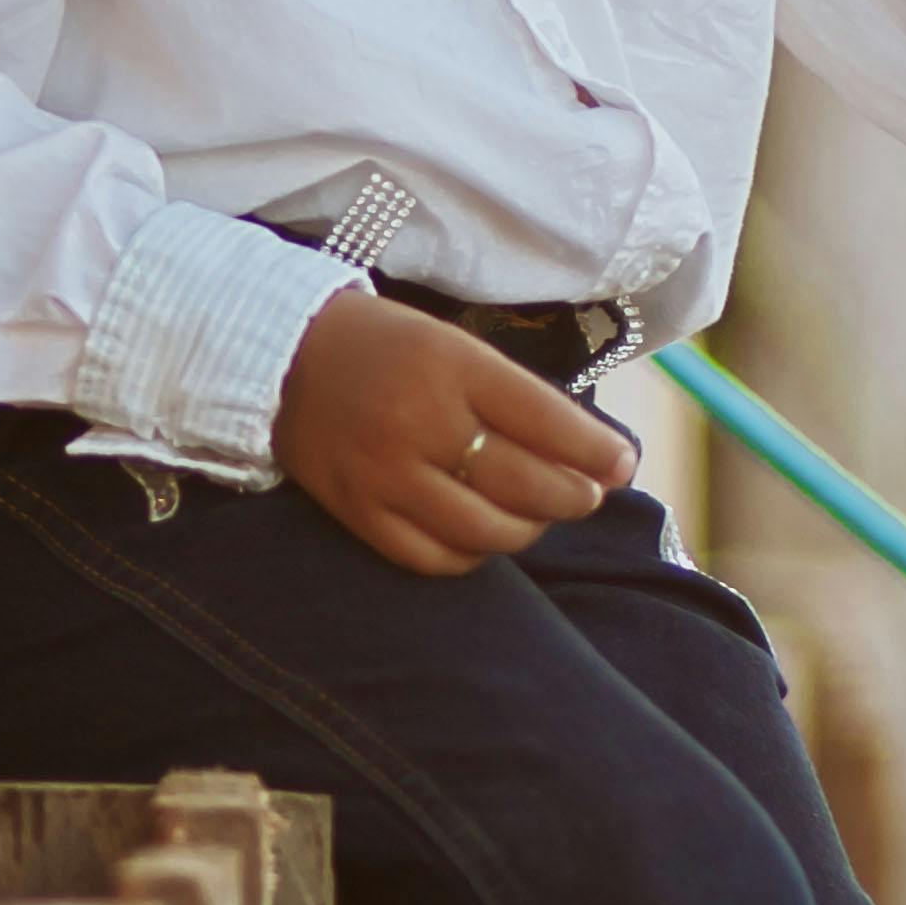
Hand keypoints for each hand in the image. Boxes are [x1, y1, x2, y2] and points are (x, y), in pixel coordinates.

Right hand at [275, 286, 640, 573]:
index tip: (623, 464)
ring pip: (485, 530)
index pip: (545, 419)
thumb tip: (597, 457)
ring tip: (537, 513)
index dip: (595, 451)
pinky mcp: (357, 512)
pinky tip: (485, 535)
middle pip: (523, 483)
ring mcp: (385, 473)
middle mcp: (418, 421)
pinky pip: (433, 558)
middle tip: (587, 493)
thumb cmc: (387, 348)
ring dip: (529, 529)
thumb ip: (517, 397)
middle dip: (573, 496)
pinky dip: (473, 554)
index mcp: (450, 366)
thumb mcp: (454, 347)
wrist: (282, 357)